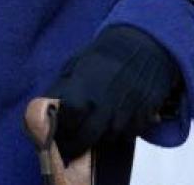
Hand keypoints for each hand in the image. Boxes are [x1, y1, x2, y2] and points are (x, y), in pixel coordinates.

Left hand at [46, 25, 183, 164]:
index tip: (56, 133)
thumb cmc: (104, 54)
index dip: (62, 127)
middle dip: (77, 143)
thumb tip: (47, 106)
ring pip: (110, 137)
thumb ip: (63, 86)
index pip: (68, 117)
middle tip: (70, 148)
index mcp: (85, 87)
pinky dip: (121, 132)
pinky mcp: (145, 115)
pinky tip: (115, 121)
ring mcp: (127, 110)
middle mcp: (106, 102)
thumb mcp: (77, 64)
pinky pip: (130, 133)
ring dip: (101, 137)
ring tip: (94, 129)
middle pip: (88, 135)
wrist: (143, 46)